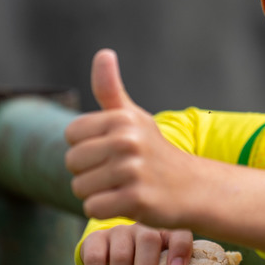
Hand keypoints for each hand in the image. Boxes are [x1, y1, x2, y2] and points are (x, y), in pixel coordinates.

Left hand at [64, 49, 201, 227]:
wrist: (192, 187)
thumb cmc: (154, 151)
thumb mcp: (134, 118)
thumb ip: (111, 89)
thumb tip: (103, 53)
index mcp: (122, 118)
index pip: (71, 135)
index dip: (87, 146)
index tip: (112, 151)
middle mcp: (127, 141)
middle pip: (72, 162)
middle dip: (89, 172)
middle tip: (117, 173)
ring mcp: (132, 171)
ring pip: (80, 188)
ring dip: (97, 193)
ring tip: (123, 187)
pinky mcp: (135, 199)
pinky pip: (93, 209)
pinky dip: (105, 211)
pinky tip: (126, 203)